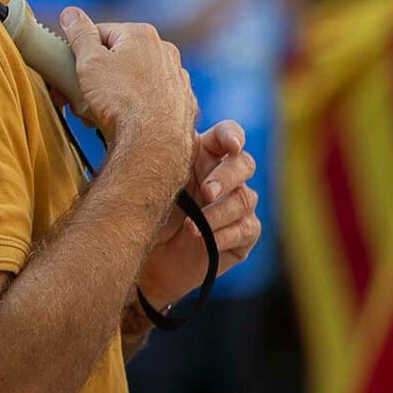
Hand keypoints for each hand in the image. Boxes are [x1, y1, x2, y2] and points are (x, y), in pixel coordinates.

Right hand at [59, 7, 195, 191]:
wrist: (154, 145)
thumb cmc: (121, 101)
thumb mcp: (89, 62)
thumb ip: (79, 34)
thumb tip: (71, 13)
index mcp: (141, 35)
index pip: (100, 33)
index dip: (80, 54)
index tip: (70, 74)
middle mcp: (165, 51)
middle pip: (118, 57)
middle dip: (96, 77)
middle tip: (81, 99)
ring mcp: (177, 78)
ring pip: (135, 80)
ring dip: (115, 93)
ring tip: (101, 115)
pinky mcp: (183, 103)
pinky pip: (152, 99)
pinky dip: (138, 107)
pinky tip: (126, 122)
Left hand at [139, 120, 260, 310]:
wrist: (147, 258)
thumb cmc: (145, 214)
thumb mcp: (146, 185)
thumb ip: (155, 162)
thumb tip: (150, 143)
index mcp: (203, 154)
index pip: (227, 134)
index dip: (233, 135)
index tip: (231, 145)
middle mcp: (224, 176)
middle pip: (244, 164)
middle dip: (227, 177)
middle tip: (206, 192)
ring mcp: (236, 204)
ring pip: (245, 198)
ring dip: (218, 212)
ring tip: (191, 227)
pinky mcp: (243, 234)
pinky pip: (246, 228)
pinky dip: (226, 234)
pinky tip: (205, 240)